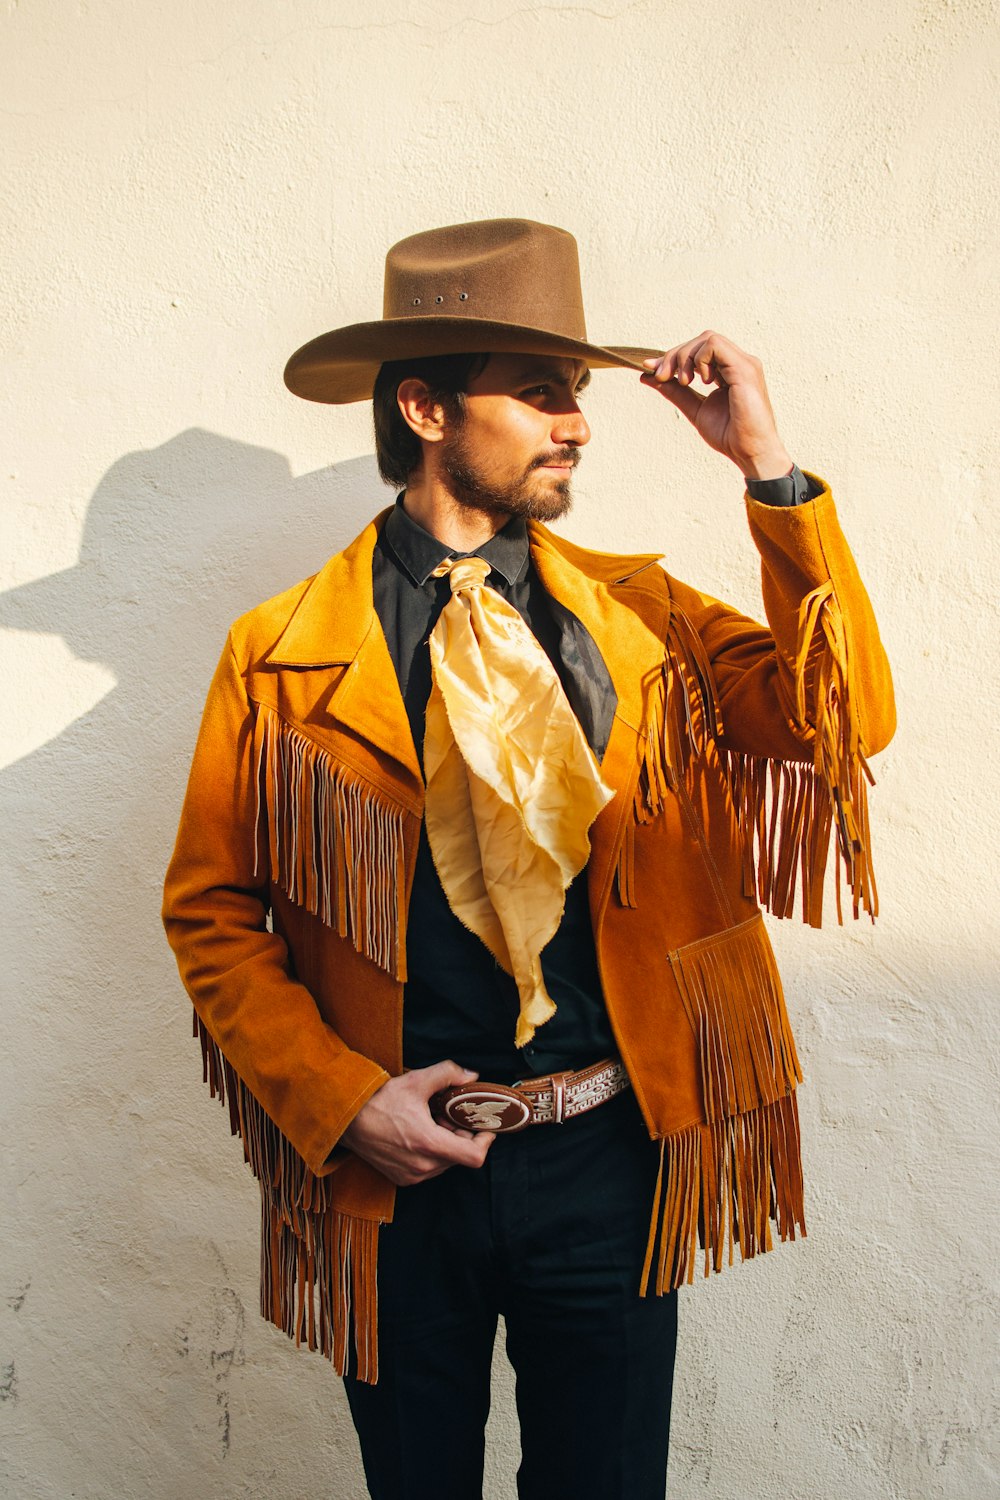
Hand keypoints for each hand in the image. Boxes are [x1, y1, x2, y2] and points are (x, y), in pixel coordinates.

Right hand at [341, 1059, 494, 1186]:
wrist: (345, 1121)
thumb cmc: (378, 1101)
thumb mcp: (415, 1080)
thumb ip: (447, 1074)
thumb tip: (470, 1076)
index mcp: (429, 1144)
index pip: (474, 1156)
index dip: (485, 1141)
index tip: (484, 1127)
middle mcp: (422, 1166)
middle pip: (461, 1157)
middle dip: (461, 1136)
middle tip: (449, 1115)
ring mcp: (412, 1176)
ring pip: (446, 1163)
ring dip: (447, 1144)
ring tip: (431, 1122)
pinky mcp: (402, 1179)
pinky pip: (430, 1168)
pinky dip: (432, 1152)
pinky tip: (418, 1133)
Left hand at [641, 331, 793, 480]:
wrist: (750, 453)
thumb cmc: (730, 435)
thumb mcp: (694, 409)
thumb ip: (675, 391)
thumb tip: (648, 376)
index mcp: (729, 371)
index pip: (699, 350)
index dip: (673, 356)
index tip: (652, 370)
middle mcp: (738, 363)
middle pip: (701, 340)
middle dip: (675, 355)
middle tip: (662, 376)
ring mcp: (743, 363)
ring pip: (707, 338)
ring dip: (686, 356)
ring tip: (684, 382)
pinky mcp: (744, 368)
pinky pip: (715, 345)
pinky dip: (699, 359)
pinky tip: (700, 381)